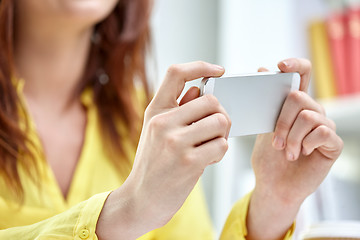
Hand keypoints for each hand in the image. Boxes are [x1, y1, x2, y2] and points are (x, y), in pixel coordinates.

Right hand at [96, 61, 230, 239]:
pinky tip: (207, 160)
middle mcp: (163, 122)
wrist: (141, 199)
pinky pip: (221, 145)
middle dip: (220, 115)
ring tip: (210, 146)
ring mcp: (175, 142)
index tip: (219, 71)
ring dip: (222, 135)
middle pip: (211, 101)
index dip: (201, 66)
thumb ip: (178, 109)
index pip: (176, 73)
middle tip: (215, 129)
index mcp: (155, 111)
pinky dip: (219, 152)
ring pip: (221, 122)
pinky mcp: (189, 162)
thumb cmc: (154, 164)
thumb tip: (200, 89)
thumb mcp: (156, 132)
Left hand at [247, 58, 342, 239]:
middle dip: (282, 121)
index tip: (280, 66)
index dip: (295, 65)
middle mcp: (313, 111)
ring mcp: (325, 127)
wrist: (274, 185)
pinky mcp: (333, 143)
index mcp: (295, 106)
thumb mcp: (264, 128)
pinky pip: (322, 131)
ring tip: (286, 152)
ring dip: (291, 137)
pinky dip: (305, 144)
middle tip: (275, 142)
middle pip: (299, 97)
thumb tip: (263, 69)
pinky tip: (301, 154)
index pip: (302, 75)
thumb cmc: (268, 158)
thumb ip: (267, 103)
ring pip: (308, 116)